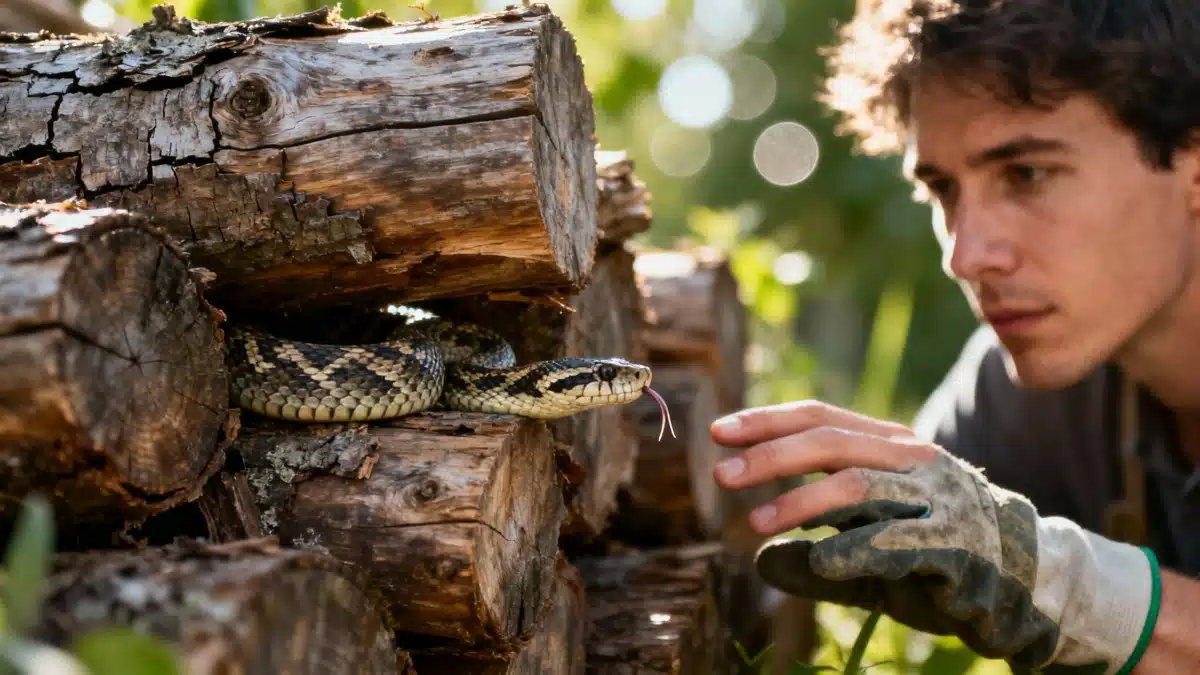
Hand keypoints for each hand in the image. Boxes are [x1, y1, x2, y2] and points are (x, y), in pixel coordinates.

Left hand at [710, 400, 1160, 674]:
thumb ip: (816, 556)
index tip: (719, 431)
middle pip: (829, 442)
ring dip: (799, 503)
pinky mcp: (953, 538)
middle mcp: (911, 459)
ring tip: (756, 522)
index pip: (820, 418)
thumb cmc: (934, 562)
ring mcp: (934, 495)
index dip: (768, 421)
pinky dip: (850, 549)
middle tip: (722, 472)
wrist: (1023, 584)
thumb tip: (761, 559)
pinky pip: (892, 538)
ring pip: (854, 485)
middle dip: (771, 456)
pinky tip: (816, 560)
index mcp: (888, 446)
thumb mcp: (865, 556)